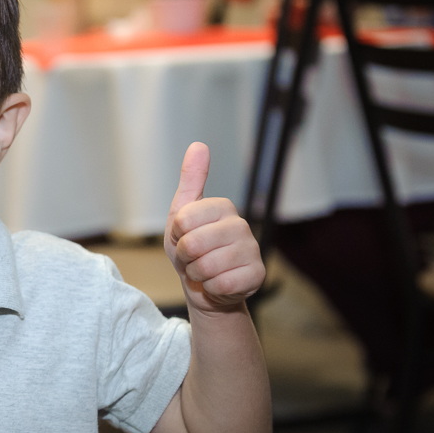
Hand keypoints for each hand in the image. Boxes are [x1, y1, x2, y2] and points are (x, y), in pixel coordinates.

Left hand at [164, 143, 263, 314]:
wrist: (205, 287)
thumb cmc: (191, 249)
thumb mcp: (182, 214)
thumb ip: (191, 180)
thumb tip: (199, 145)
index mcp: (223, 206)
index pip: (183, 220)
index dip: (176, 235)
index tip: (183, 237)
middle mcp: (241, 225)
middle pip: (192, 244)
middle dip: (184, 257)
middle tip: (193, 258)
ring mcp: (252, 250)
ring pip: (206, 266)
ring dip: (196, 274)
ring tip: (204, 270)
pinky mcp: (257, 275)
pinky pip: (221, 284)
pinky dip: (211, 288)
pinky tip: (218, 283)